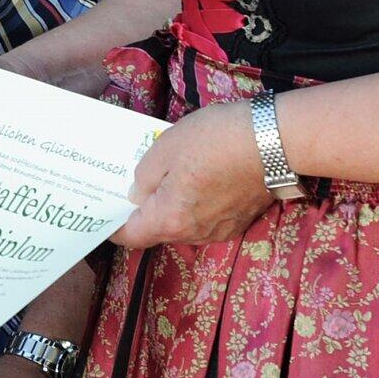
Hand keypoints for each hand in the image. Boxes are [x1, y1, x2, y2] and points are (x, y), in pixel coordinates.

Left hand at [112, 100, 270, 248]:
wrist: (275, 141)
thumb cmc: (214, 141)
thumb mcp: (165, 148)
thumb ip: (144, 177)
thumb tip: (138, 194)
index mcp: (169, 220)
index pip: (130, 236)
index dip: (113, 225)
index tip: (103, 211)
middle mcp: (193, 234)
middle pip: (157, 229)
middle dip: (144, 210)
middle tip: (132, 183)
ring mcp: (220, 230)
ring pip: (183, 223)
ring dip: (173, 205)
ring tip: (167, 176)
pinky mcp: (240, 220)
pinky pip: (206, 217)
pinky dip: (197, 203)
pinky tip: (198, 177)